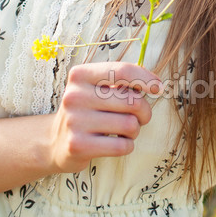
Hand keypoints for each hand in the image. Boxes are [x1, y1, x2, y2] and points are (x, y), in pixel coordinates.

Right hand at [47, 62, 162, 173]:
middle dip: (144, 111)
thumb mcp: (97, 89)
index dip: (146, 78)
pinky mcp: (77, 145)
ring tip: (124, 130)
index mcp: (80, 75)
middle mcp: (74, 96)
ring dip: (135, 130)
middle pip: (131, 101)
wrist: (56, 141)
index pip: (122, 71)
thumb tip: (155, 84)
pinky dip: (127, 145)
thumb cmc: (88, 110)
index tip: (159, 87)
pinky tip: (116, 143)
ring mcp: (74, 121)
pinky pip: (121, 145)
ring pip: (129, 125)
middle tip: (141, 117)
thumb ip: (122, 82)